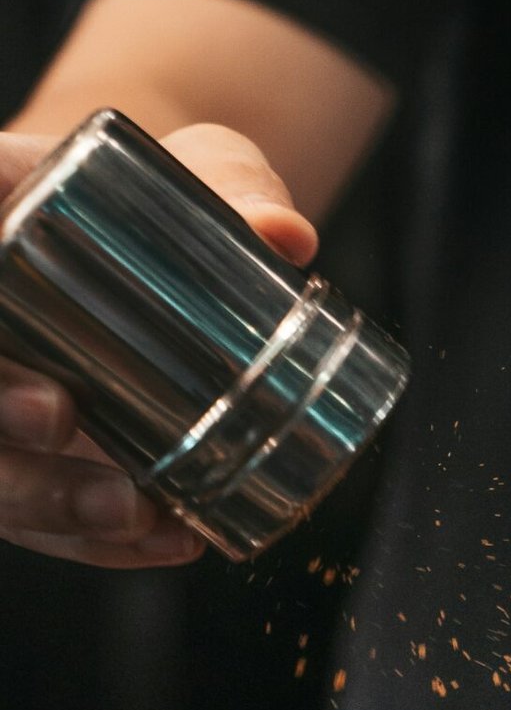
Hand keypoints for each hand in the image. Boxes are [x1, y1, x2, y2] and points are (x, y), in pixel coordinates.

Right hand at [0, 123, 316, 566]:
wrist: (157, 242)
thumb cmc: (166, 192)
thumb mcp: (201, 167)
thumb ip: (235, 184)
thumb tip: (284, 234)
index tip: (39, 379)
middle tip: (58, 416)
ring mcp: (5, 402)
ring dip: (47, 504)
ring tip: (133, 513)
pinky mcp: (32, 462)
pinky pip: (41, 521)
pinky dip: (96, 541)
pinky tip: (169, 541)